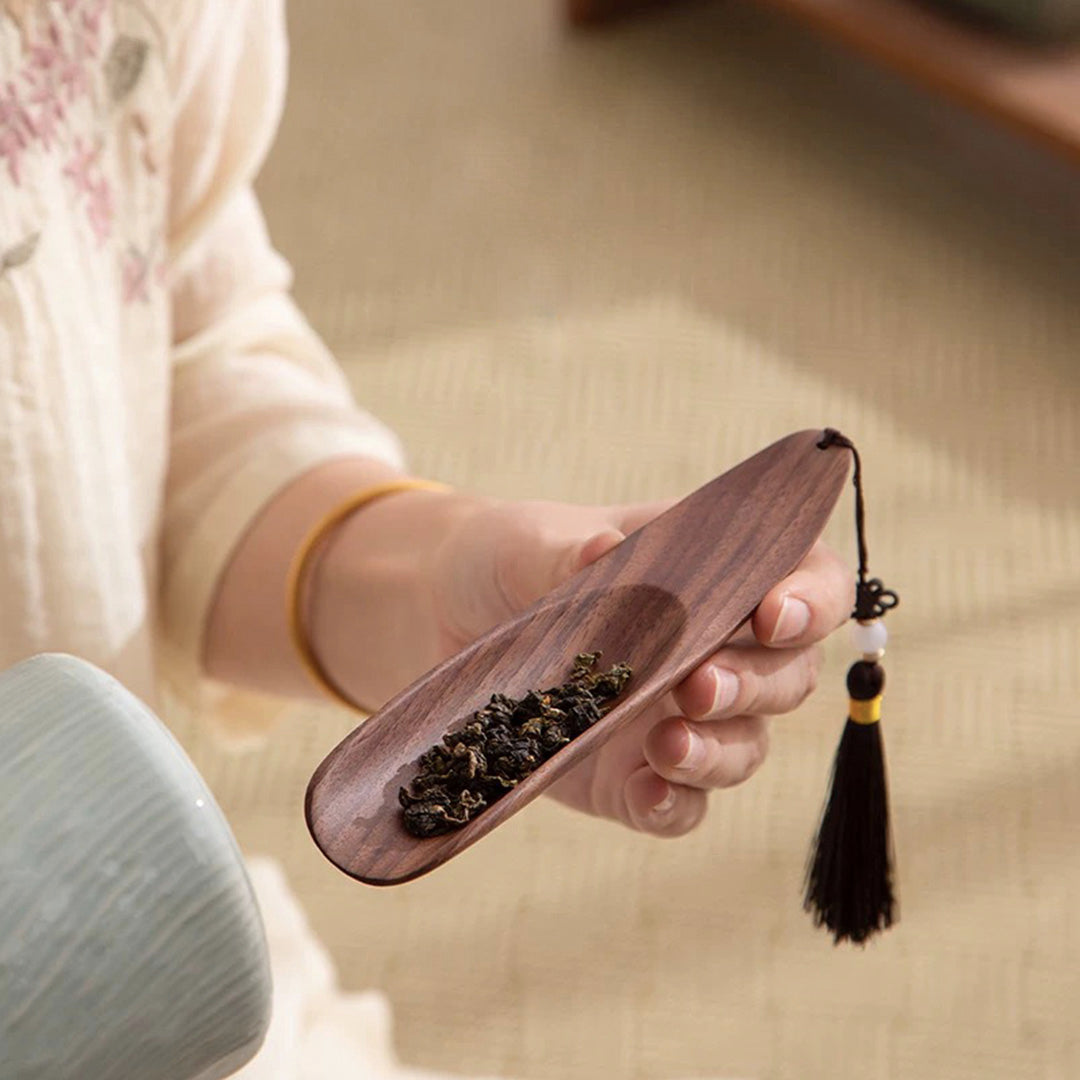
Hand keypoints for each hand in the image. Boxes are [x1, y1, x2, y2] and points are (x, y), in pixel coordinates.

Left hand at [428, 498, 852, 835]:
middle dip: (754, 683)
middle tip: (698, 684)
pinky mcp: (635, 776)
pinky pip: (682, 804)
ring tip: (668, 742)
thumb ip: (571, 552)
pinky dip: (675, 802)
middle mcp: (714, 648)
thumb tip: (608, 549)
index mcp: (714, 572)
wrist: (443, 616)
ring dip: (719, 750)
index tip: (773, 613)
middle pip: (786, 674)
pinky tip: (649, 790)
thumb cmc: (509, 559)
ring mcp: (679, 718)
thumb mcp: (530, 542)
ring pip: (744, 747)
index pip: (805, 580)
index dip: (810, 600)